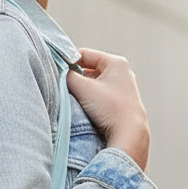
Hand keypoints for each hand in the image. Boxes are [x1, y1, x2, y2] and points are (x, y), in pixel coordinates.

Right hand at [66, 48, 149, 169]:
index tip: (58, 74)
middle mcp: (122, 71)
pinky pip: (99, 92)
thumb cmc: (109, 109)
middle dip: (75, 77)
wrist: (129, 134)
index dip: (68, 62)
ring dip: (82, 88)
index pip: (84, 54)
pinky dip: (90, 96)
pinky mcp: (121, 100)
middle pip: (89, 68)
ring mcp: (122, 86)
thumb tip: (59, 71)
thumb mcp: (83, 88)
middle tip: (65, 88)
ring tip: (75, 99)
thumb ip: (67, 75)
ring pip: (93, 81)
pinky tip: (85, 106)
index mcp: (116, 62)